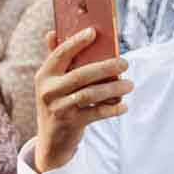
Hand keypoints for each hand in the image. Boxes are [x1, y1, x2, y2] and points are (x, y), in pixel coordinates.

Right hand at [34, 29, 132, 173]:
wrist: (51, 141)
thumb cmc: (57, 103)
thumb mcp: (51, 83)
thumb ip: (54, 59)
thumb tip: (52, 32)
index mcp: (44, 75)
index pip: (60, 54)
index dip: (76, 42)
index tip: (94, 32)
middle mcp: (48, 91)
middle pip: (80, 74)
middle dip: (106, 67)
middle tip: (125, 63)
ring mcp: (59, 108)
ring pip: (91, 94)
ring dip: (113, 89)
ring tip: (129, 85)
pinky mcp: (71, 123)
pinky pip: (96, 113)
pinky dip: (112, 109)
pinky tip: (124, 106)